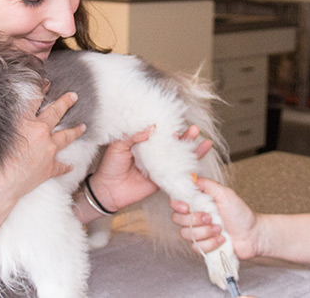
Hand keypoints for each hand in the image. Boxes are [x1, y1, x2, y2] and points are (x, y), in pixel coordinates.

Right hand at [0, 92, 84, 209]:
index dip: (41, 88)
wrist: (0, 185)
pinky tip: (71, 165)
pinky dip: (66, 166)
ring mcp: (47, 150)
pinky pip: (61, 166)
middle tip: (74, 96)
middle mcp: (40, 132)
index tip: (47, 82)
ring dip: (75, 131)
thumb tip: (6, 107)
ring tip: (83, 126)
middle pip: (55, 113)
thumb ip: (5, 118)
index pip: (34, 99)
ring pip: (65, 137)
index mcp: (25, 120)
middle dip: (65, 103)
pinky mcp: (49, 168)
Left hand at [89, 125, 212, 211]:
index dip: (169, 125)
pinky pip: (178, 172)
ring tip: (201, 138)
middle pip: (173, 142)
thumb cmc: (110, 166)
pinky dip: (191, 166)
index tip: (178, 119)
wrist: (108, 190)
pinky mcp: (163, 179)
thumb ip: (132, 136)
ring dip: (191, 147)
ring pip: (179, 155)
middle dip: (185, 135)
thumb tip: (151, 127)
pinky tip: (201, 157)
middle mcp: (153, 153)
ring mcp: (160, 166)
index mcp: (143, 142)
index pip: (158, 131)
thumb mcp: (118, 146)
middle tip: (194, 128)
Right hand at [170, 177, 259, 259]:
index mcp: (198, 203)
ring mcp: (198, 232)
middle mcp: (195, 217)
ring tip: (220, 229)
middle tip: (211, 218)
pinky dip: (211, 243)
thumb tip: (191, 177)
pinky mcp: (203, 246)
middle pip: (178, 219)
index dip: (177, 205)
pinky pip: (196, 247)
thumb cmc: (241, 213)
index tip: (187, 207)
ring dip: (205, 232)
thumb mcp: (225, 194)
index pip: (176, 203)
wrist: (252, 235)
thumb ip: (207, 184)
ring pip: (187, 234)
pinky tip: (222, 239)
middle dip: (195, 219)